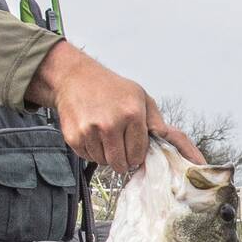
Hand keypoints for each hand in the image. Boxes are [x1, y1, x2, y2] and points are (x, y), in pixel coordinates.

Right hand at [27, 42, 205, 171]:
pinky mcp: (73, 136)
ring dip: (106, 155)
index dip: (137, 155)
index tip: (133, 149)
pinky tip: (92, 134)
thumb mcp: (140, 97)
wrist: (76, 77)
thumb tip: (168, 142)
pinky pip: (88, 157)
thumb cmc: (111, 88)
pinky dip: (91, 151)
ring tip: (105, 136)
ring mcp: (90, 131)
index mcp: (132, 114)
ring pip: (103, 162)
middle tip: (120, 146)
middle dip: (123, 159)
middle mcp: (110, 124)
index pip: (138, 154)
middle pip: (121, 163)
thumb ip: (155, 121)